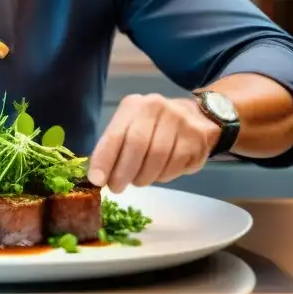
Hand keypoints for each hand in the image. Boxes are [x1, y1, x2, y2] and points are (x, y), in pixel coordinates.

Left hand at [88, 94, 218, 192]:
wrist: (195, 118)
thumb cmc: (153, 127)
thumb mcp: (130, 127)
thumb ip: (114, 148)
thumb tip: (97, 177)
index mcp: (134, 105)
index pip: (115, 135)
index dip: (104, 160)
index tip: (96, 180)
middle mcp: (157, 108)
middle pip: (136, 146)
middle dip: (123, 173)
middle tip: (116, 188)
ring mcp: (180, 121)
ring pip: (157, 159)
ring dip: (143, 177)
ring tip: (138, 180)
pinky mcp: (196, 138)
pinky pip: (174, 166)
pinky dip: (162, 176)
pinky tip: (159, 173)